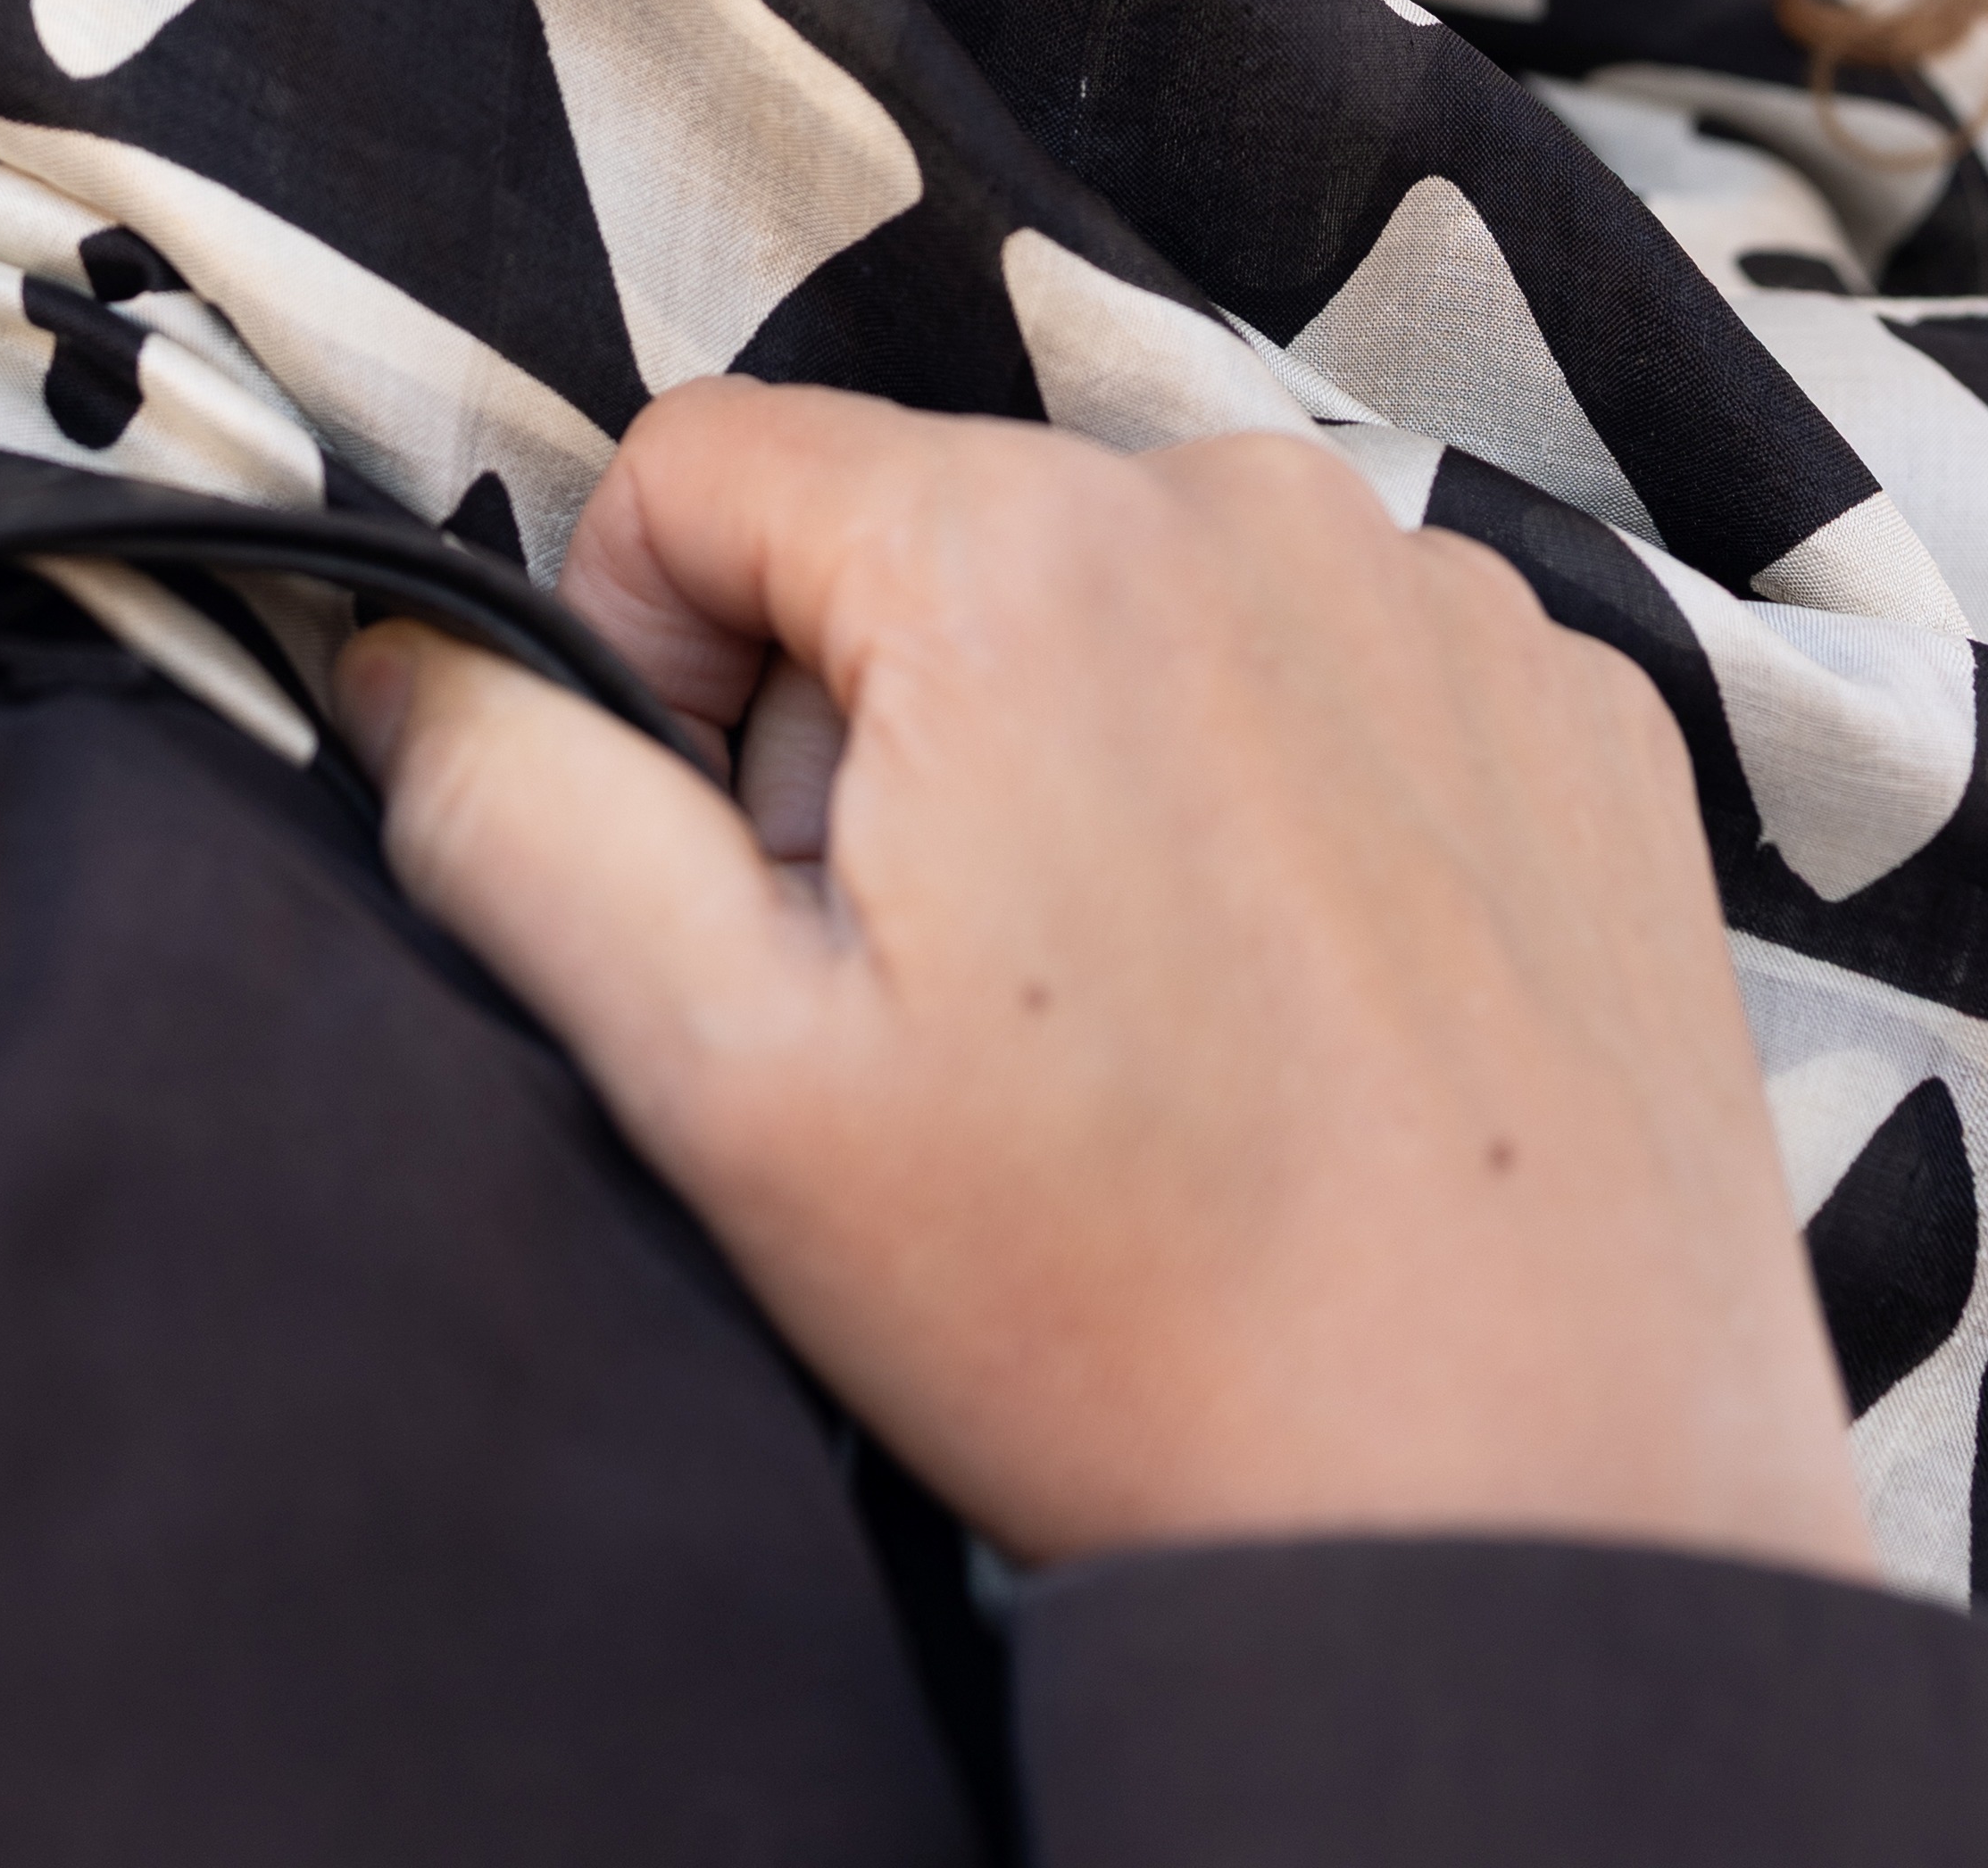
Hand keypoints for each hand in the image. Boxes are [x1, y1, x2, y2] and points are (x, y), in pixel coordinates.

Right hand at [340, 379, 1867, 1581]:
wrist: (1530, 1521)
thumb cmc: (1119, 1311)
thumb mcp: (723, 1080)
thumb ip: (515, 812)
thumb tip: (400, 653)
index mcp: (1020, 545)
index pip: (706, 467)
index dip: (659, 670)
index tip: (743, 882)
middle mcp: (1251, 496)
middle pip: (930, 532)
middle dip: (883, 730)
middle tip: (957, 1008)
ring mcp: (1451, 592)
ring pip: (1137, 597)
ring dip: (1087, 756)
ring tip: (1150, 1029)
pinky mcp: (1587, 703)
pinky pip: (1342, 663)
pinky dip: (1288, 795)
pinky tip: (1314, 1008)